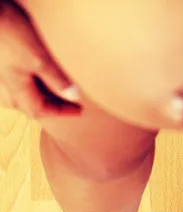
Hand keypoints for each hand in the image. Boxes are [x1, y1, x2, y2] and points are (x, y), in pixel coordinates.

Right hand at [0, 1, 80, 117]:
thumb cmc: (7, 32)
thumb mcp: (38, 57)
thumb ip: (56, 78)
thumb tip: (74, 96)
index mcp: (16, 92)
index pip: (42, 111)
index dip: (61, 111)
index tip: (78, 110)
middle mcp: (5, 91)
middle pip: (31, 105)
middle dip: (51, 104)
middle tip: (69, 101)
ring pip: (21, 95)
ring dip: (39, 94)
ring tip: (54, 90)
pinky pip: (14, 83)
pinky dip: (29, 83)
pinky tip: (35, 76)